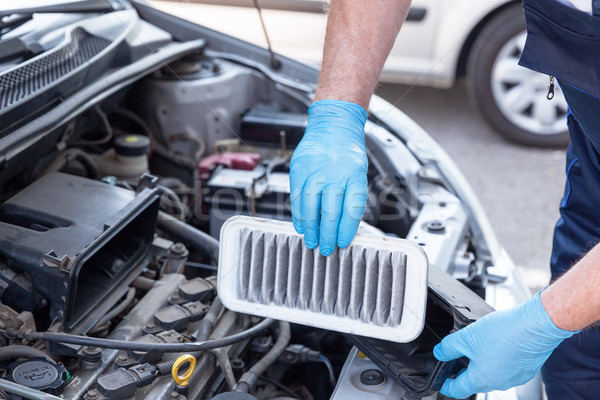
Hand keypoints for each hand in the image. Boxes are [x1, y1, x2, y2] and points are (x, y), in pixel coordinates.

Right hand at [289, 100, 367, 255]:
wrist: (333, 125)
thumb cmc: (348, 152)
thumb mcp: (358, 173)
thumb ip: (351, 198)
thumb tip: (344, 228)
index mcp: (354, 175)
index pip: (351, 210)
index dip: (346, 230)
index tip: (343, 243)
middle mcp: (334, 173)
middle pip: (330, 212)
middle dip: (328, 235)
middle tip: (326, 249)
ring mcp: (314, 171)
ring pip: (310, 207)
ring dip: (311, 228)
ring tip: (312, 241)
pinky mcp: (298, 169)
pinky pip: (296, 197)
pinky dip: (298, 214)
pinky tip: (301, 225)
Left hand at [433, 292, 576, 398]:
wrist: (536, 326)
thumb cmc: (505, 333)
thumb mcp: (466, 337)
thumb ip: (449, 347)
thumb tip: (440, 353)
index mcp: (482, 380)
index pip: (458, 390)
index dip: (446, 385)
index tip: (441, 383)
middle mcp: (500, 383)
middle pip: (475, 382)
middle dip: (464, 371)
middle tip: (456, 359)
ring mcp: (515, 377)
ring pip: (492, 373)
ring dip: (483, 362)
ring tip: (478, 345)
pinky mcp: (527, 368)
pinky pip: (507, 367)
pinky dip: (499, 358)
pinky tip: (498, 343)